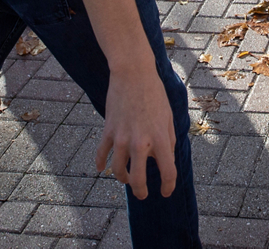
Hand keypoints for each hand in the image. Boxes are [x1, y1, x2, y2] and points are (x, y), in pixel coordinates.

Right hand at [95, 63, 177, 199]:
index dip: (168, 186)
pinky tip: (102, 169)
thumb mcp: (168, 118)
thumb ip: (168, 141)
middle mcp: (140, 142)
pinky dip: (101, 164)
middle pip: (138, 179)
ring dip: (123, 178)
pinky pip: (101, 154)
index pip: (167, 171)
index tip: (165, 191)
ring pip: (118, 170)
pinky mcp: (108, 130)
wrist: (133, 74)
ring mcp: (122, 137)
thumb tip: (163, 158)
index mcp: (160, 138)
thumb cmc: (155, 94)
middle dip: (140, 191)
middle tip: (142, 194)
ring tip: (127, 178)